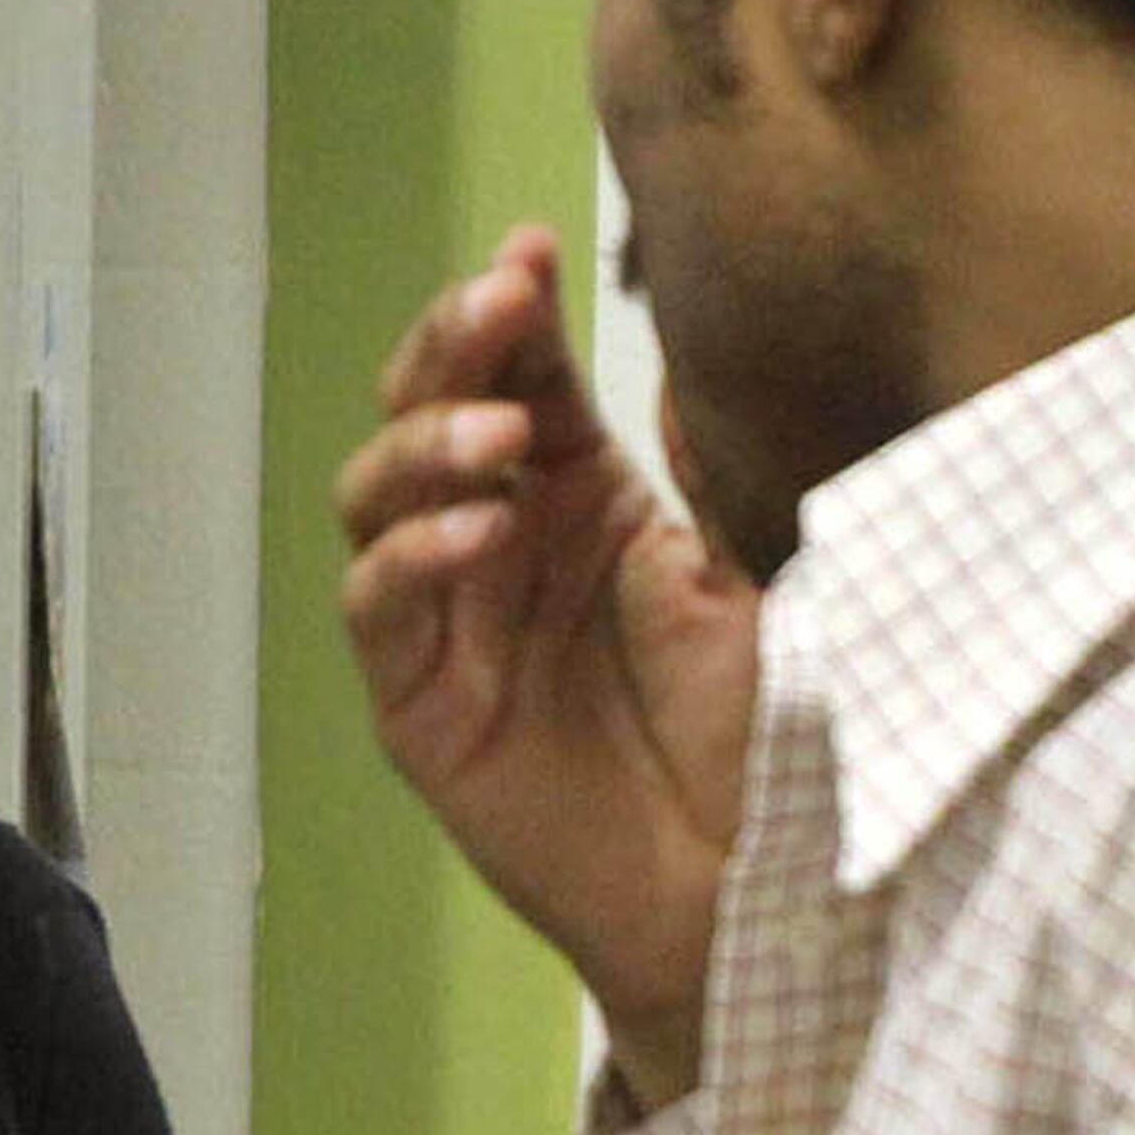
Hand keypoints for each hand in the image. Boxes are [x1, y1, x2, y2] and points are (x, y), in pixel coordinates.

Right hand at [336, 225, 764, 1103]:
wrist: (745, 886)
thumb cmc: (759, 739)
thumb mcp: (752, 577)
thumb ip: (703, 476)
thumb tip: (683, 366)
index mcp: (576, 498)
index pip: (517, 377)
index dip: (509, 308)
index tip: (535, 248)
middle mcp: (497, 545)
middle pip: (427, 410)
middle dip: (449, 345)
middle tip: (498, 306)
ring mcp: (447, 622)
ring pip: (375, 496)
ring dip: (424, 446)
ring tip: (495, 441)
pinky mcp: (418, 706)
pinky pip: (379, 607)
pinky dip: (412, 556)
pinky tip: (475, 531)